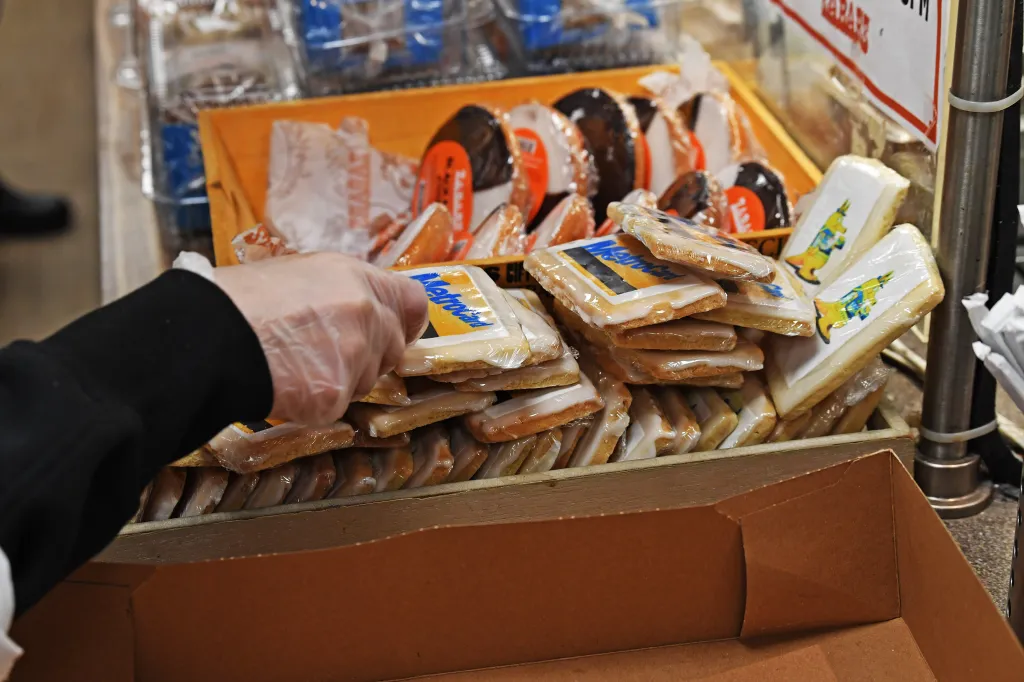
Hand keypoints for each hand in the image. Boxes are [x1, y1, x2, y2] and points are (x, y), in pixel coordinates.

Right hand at [215, 253, 428, 424]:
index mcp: (356, 278)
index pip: (412, 302)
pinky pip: (334, 408)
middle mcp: (365, 313)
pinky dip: (311, 406)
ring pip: (364, 382)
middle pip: (392, 350)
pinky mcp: (334, 394)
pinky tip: (282, 385)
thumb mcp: (297, 275)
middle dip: (367, 359)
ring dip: (338, 382)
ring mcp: (354, 356)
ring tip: (293, 366)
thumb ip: (339, 292)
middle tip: (323, 357)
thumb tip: (356, 310)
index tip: (398, 334)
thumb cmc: (238, 301)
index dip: (406, 323)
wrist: (207, 333)